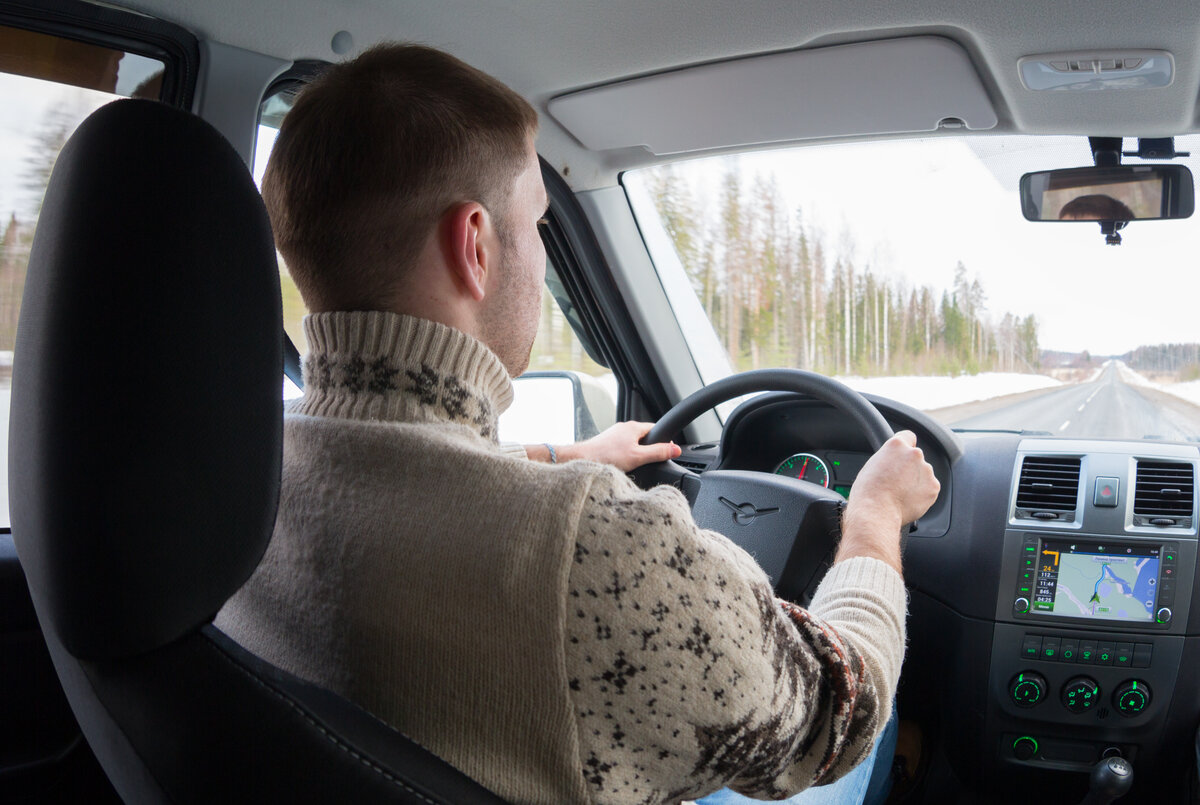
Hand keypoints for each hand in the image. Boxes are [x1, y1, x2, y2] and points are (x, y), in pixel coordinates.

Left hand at [550, 421, 680, 471]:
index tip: (667, 452)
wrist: (582, 460)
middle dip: (649, 449)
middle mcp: (623, 428)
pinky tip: (622, 465)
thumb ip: (658, 452)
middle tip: (650, 462)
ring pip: (632, 443)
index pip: (656, 429)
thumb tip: (675, 449)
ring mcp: (614, 435)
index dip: (664, 440)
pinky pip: (622, 448)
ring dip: (636, 453)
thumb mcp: (638, 457)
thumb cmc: (607, 457)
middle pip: (644, 436)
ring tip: (634, 465)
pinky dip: (625, 456)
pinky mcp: (606, 443)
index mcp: (633, 427)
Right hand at [837, 430, 939, 571]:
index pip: (908, 436)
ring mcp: (926, 471)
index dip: (904, 446)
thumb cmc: (868, 492)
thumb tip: (892, 464)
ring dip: (916, 481)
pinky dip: (922, 494)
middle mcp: (914, 454)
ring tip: (900, 494)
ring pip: (923, 474)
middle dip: (909, 467)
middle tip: (897, 481)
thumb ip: (887, 459)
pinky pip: (929, 488)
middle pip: (915, 457)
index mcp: (896, 445)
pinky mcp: (933, 487)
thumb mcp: (871, 465)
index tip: (902, 455)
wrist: (876, 512)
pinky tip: (908, 500)